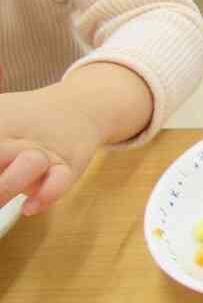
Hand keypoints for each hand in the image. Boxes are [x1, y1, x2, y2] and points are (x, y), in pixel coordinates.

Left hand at [0, 85, 102, 215]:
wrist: (83, 106)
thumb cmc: (27, 120)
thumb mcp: (1, 116)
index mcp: (0, 120)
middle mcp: (21, 136)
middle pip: (1, 153)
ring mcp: (46, 150)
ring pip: (29, 164)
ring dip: (10, 183)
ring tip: (0, 198)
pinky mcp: (68, 164)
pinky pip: (61, 181)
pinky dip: (47, 194)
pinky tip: (30, 207)